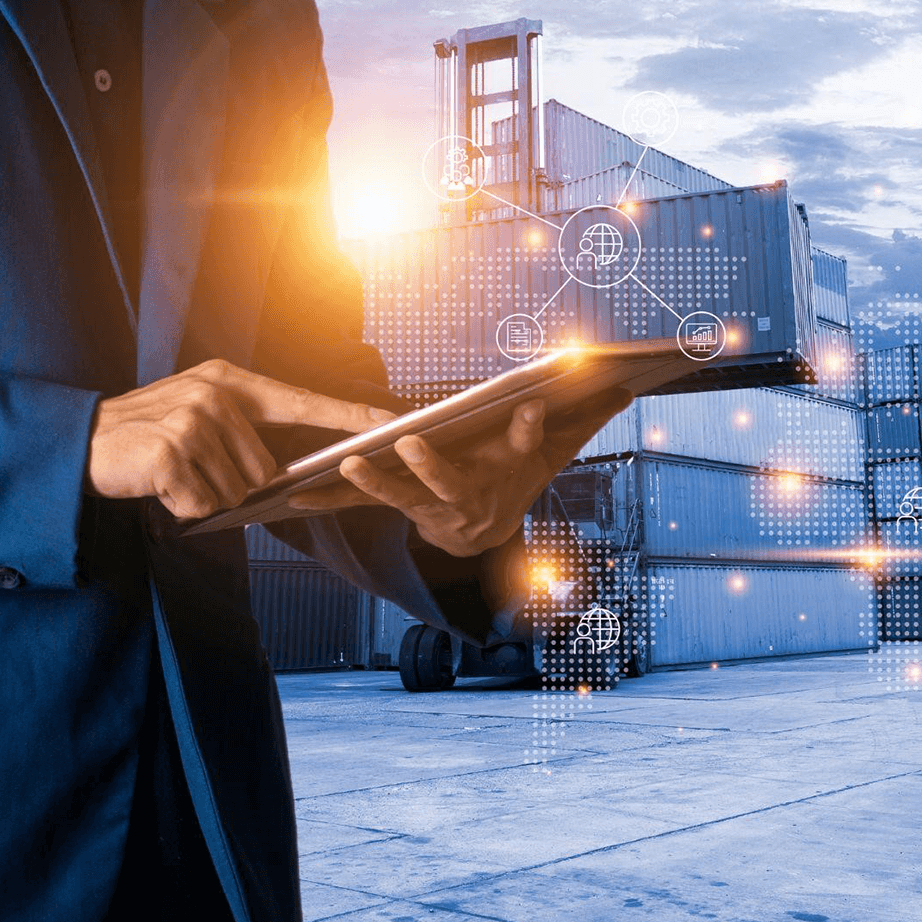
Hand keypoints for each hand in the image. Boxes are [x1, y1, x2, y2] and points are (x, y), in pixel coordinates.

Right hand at [87, 359, 393, 518]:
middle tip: (193, 470)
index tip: (394, 421)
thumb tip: (281, 473)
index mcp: (232, 383)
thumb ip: (246, 433)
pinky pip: (205, 504)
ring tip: (174, 475)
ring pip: (237, 491)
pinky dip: (184, 507)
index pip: (305, 401)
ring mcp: (194, 421)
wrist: (82, 441)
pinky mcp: (172, 452)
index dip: (350, 415)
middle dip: (233, 485)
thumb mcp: (200, 418)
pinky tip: (162, 487)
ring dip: (207, 496)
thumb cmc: (151, 436)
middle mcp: (217, 395)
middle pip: (266, 470)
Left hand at [287, 388, 633, 557]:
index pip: (522, 449)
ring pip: (403, 496)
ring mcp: (432, 508)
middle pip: (452, 483)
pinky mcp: (401, 508)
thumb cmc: (518, 479)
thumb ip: (585, 419)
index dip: (523, 432)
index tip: (528, 408)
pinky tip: (295, 491)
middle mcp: (470, 496)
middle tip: (411, 442)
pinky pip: (364, 502)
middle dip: (433, 466)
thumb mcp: (554, 451)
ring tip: (350, 461)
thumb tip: (626, 387)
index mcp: (508, 474)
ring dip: (375, 481)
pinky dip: (331, 495)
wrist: (482, 534)